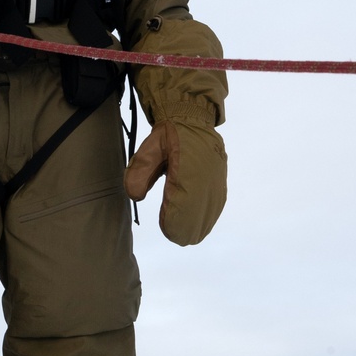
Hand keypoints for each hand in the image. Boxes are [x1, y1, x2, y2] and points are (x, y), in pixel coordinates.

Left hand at [124, 121, 226, 245]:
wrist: (191, 117)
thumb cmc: (167, 135)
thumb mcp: (148, 148)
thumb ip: (140, 171)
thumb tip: (135, 196)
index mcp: (188, 166)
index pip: (183, 199)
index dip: (175, 218)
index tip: (167, 230)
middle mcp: (206, 173)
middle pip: (199, 209)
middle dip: (187, 226)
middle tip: (175, 238)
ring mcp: (216, 176)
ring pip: (210, 207)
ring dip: (200, 224)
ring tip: (187, 237)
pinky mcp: (220, 177)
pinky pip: (218, 201)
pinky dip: (210, 215)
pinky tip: (202, 226)